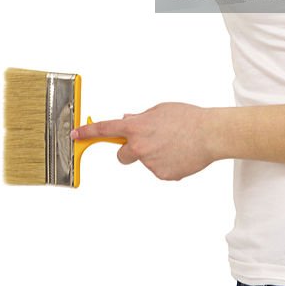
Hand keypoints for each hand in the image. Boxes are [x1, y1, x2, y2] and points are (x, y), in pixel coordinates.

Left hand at [70, 102, 217, 180]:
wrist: (210, 134)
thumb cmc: (188, 118)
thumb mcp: (161, 110)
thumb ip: (141, 117)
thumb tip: (128, 119)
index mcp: (137, 127)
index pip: (106, 129)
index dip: (88, 132)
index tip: (75, 135)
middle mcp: (139, 147)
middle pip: (122, 155)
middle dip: (130, 151)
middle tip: (148, 143)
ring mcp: (150, 164)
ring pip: (145, 161)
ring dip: (155, 155)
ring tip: (175, 144)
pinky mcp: (162, 175)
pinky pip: (160, 170)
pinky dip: (167, 164)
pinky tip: (181, 155)